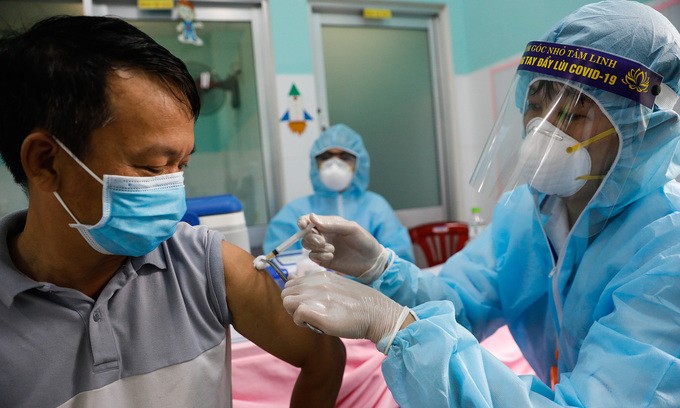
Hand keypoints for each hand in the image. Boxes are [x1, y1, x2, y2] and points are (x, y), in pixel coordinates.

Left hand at [281, 271, 412, 351]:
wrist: (376, 314)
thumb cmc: (356, 305)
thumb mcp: (334, 286)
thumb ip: (314, 283)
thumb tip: (290, 276)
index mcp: (320, 276)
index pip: (291, 284)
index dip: (296, 298)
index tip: (309, 306)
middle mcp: (316, 283)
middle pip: (286, 293)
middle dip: (292, 305)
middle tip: (308, 315)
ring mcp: (317, 296)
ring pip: (287, 302)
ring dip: (295, 314)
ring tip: (312, 320)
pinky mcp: (319, 312)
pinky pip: (297, 315)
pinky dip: (302, 323)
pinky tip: (316, 325)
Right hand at [298, 214, 388, 281]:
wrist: (371, 261)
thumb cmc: (364, 240)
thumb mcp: (350, 228)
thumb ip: (331, 224)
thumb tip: (311, 217)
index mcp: (328, 224)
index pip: (308, 220)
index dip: (302, 222)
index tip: (303, 226)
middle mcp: (323, 235)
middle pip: (305, 234)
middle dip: (311, 237)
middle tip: (322, 242)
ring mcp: (322, 248)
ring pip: (307, 246)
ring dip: (316, 247)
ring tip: (332, 249)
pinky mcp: (324, 260)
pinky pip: (313, 257)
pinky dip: (319, 256)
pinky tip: (331, 256)